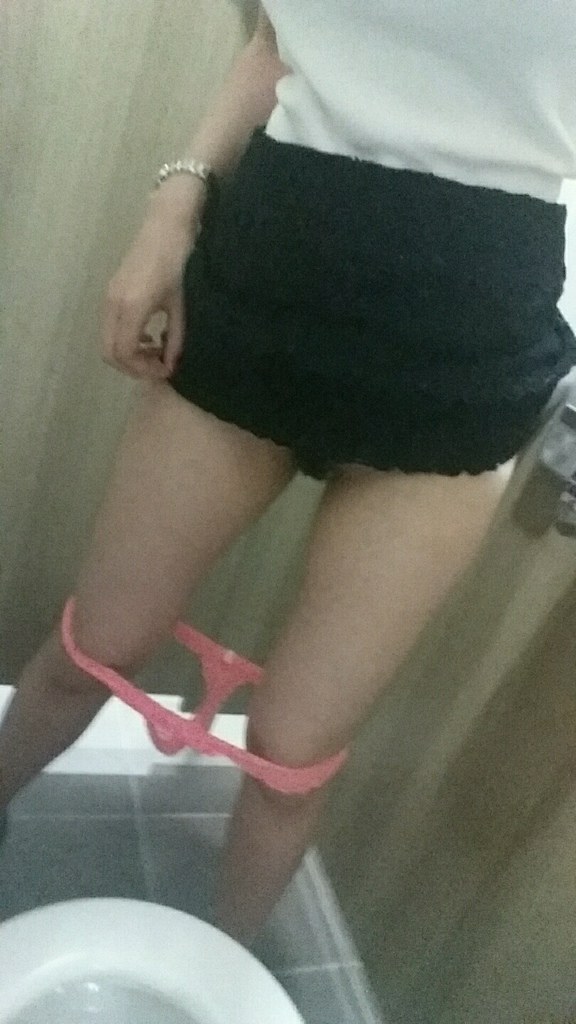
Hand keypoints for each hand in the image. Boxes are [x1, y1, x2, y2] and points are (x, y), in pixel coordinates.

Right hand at [102, 213, 196, 380]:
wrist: (165, 227)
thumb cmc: (179, 263)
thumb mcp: (181, 305)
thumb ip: (176, 339)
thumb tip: (171, 366)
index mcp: (131, 307)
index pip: (124, 353)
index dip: (143, 369)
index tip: (165, 370)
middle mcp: (113, 304)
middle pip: (109, 352)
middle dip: (133, 366)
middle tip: (158, 365)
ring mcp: (109, 298)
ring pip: (108, 341)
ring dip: (129, 353)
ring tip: (156, 350)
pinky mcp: (111, 293)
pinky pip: (111, 328)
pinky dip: (126, 339)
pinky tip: (149, 334)